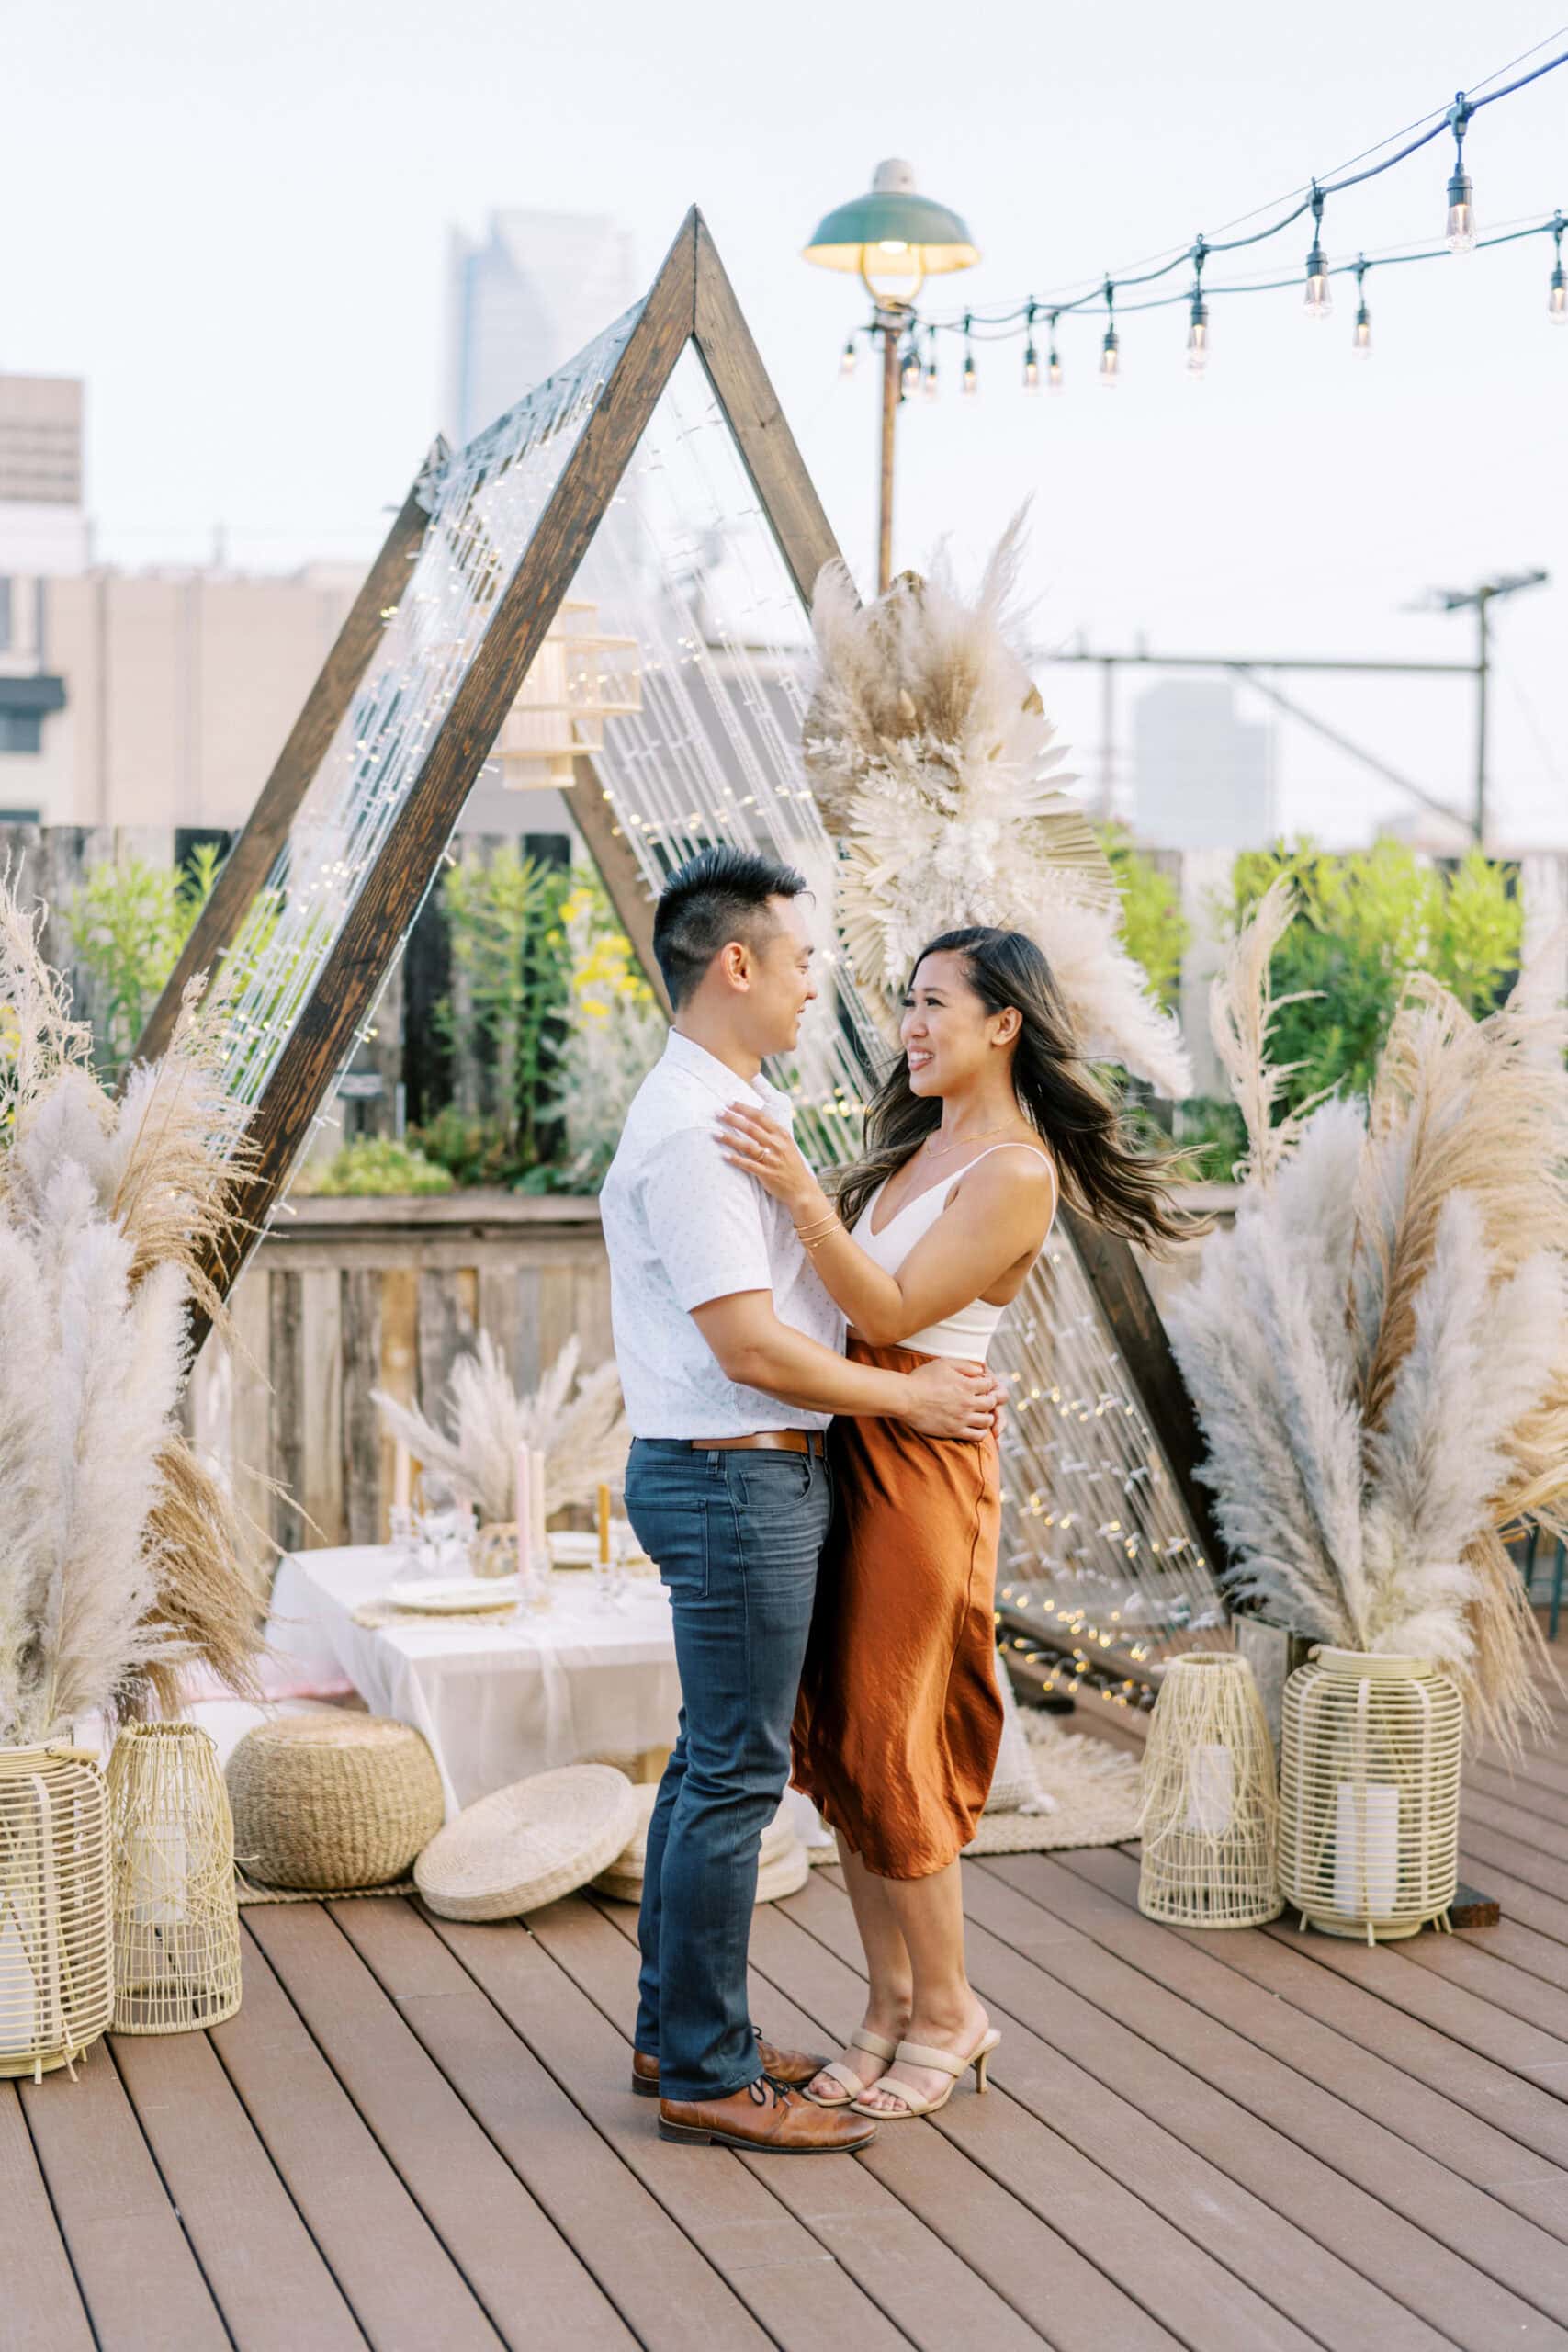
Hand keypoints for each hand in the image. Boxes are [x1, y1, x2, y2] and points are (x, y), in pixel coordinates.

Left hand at [716, 1101, 819, 1218]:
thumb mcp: (787, 1144)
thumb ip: (772, 1132)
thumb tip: (753, 1118)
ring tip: (714, 1133)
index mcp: (782, 1134)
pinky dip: (736, 1160)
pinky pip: (748, 1165)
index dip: (744, 1109)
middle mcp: (777, 1145)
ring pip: (748, 1146)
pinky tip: (723, 1156)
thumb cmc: (791, 1164)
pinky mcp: (767, 1174)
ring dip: (730, 1139)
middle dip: (733, 1119)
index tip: (730, 1102)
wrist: (802, 1189)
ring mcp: (772, 1160)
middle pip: (751, 1128)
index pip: (760, 1117)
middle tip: (718, 1112)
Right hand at [902, 1358, 1000, 1442]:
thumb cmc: (922, 1379)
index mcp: (966, 1385)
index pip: (989, 1385)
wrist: (906, 1398)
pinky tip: (976, 1428)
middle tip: (983, 1400)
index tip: (982, 1385)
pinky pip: (976, 1436)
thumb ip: (965, 1365)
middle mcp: (967, 1402)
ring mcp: (961, 1418)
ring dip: (987, 1417)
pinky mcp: (954, 1431)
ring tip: (981, 1414)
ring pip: (987, 1421)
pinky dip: (981, 1432)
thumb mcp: (944, 1363)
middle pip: (991, 1403)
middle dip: (990, 1400)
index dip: (987, 1383)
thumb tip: (981, 1371)